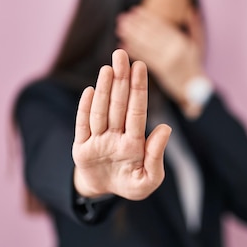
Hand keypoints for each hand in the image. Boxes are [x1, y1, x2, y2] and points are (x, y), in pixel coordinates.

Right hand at [72, 49, 171, 199]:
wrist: (104, 192)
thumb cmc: (130, 184)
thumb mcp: (148, 180)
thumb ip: (156, 156)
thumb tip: (165, 129)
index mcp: (134, 142)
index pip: (137, 111)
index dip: (138, 89)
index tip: (139, 66)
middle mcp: (116, 136)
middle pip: (118, 105)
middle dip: (120, 80)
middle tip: (121, 54)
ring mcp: (98, 141)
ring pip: (101, 112)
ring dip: (104, 90)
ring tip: (108, 68)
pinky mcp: (81, 149)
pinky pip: (82, 126)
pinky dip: (85, 110)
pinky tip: (90, 91)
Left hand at [116, 7, 206, 107]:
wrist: (198, 90)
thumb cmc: (196, 69)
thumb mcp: (199, 46)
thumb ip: (195, 28)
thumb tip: (191, 11)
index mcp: (182, 41)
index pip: (161, 26)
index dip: (147, 17)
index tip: (136, 10)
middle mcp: (174, 49)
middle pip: (151, 34)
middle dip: (136, 25)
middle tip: (122, 18)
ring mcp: (167, 60)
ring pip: (146, 45)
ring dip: (131, 36)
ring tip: (120, 28)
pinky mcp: (161, 72)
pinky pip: (145, 59)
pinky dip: (134, 51)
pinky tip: (123, 45)